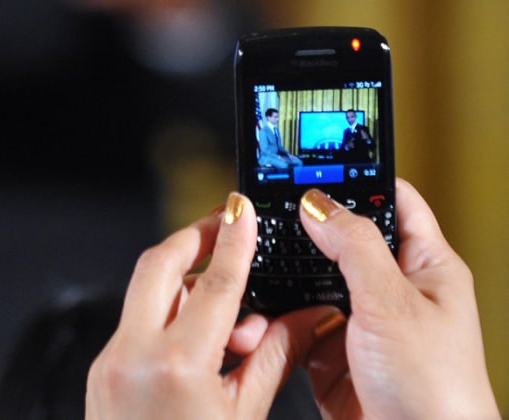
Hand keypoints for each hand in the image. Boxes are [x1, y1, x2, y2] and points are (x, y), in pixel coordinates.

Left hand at [85, 192, 337, 418]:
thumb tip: (306, 318)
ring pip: (147, 288)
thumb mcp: (246, 413)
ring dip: (186, 279)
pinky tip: (200, 331)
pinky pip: (138, 316)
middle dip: (195, 236)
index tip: (242, 209)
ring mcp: (111, 361)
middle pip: (160, 263)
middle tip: (225, 228)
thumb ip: (276, 354)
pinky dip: (170, 307)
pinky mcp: (104, 368)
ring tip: (227, 305)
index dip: (234, 239)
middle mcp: (133, 356)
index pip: (216, 283)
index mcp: (177, 368)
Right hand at [292, 179, 499, 418]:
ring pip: (316, 279)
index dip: (359, 177)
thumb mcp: (393, 302)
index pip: (393, 199)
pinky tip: (268, 309)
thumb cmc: (436, 390)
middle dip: (312, 227)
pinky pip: (299, 318)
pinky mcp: (333, 350)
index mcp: (423, 266)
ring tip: (265, 256)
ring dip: (292, 274)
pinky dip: (281, 314)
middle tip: (276, 209)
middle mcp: (391, 289)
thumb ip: (354, 246)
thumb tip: (318, 203)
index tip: (320, 163)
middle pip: (346, 238)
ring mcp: (360, 320)